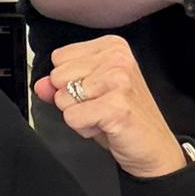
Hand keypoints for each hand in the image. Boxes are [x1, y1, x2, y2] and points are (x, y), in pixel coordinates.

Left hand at [36, 35, 185, 178]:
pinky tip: (106, 127)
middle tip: (100, 106)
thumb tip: (40, 84)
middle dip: (72, 99)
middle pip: (58, 76)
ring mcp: (118, 81)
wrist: (154, 148)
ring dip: (79, 115)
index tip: (95, 92)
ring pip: (63, 97)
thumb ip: (61, 85)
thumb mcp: (89, 94)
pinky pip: (72, 117)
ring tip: (103, 116)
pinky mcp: (115, 106)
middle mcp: (117, 58)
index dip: (69, 81)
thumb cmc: (124, 118)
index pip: (59, 57)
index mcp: (112, 47)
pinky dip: (83, 128)